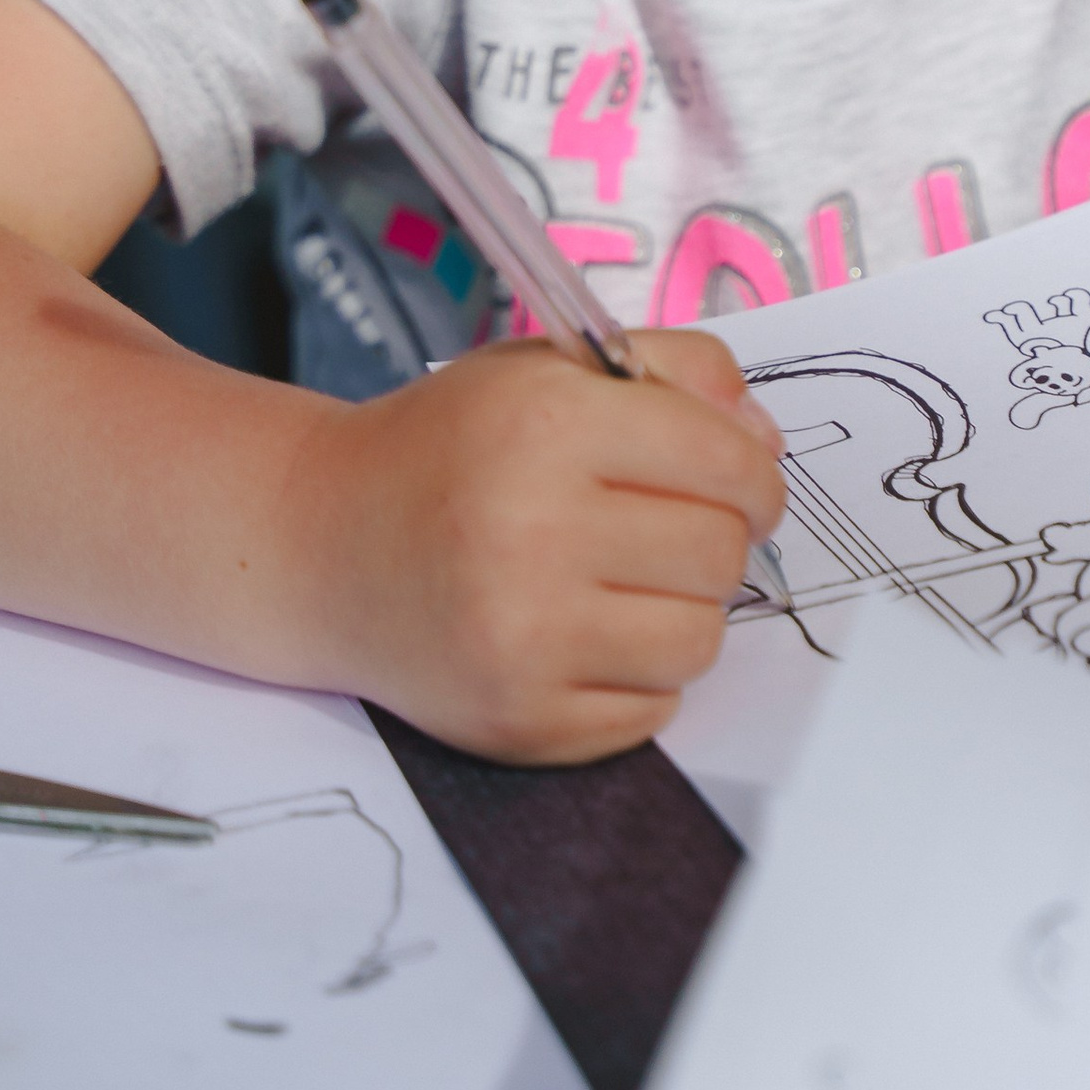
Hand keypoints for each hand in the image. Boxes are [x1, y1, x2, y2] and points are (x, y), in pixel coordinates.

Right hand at [288, 326, 784, 762]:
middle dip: (719, 537)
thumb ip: (676, 372)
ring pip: (700, 639)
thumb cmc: (450, 449)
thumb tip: (766, 441)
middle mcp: (528, 530)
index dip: (755, 472)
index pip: (726, 460)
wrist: (323, 544)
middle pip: (722, 552)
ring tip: (627, 582)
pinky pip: (653, 712)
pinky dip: (640, 677)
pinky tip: (586, 635)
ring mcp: (520, 638)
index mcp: (545, 424)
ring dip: (685, 611)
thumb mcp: (551, 368)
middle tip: (672, 528)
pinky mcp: (517, 721)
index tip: (743, 480)